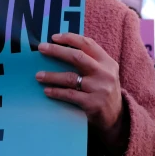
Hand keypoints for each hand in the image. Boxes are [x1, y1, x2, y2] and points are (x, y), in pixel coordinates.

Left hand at [37, 33, 123, 147]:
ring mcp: (100, 89)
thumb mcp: (104, 73)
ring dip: (51, 75)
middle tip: (42, 48)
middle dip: (57, 51)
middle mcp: (105, 73)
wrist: (116, 118)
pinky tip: (47, 91)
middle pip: (77, 57)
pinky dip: (56, 92)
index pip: (88, 44)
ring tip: (38, 75)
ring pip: (70, 77)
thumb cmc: (103, 91)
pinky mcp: (93, 103)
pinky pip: (70, 95)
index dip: (70, 38)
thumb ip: (90, 61)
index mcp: (107, 62)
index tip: (54, 37)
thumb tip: (61, 48)